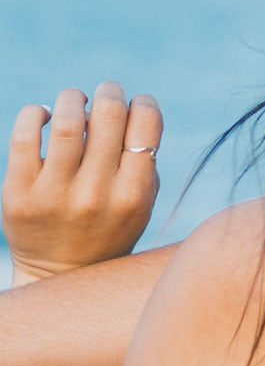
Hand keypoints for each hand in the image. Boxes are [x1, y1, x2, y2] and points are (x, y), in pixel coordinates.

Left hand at [2, 82, 162, 285]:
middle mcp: (97, 193)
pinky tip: (43, 116)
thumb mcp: (142, 200)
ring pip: (65, 121)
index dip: (142, 102)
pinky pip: (23, 137)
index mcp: (134, 192)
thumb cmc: (110, 224)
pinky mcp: (18, 196)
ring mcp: (55, 195)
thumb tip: (125, 106)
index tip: (135, 106)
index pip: (146, 122)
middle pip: (108, 113)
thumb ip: (143, 158)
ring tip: (74, 101)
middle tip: (106, 93)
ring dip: (73, 98)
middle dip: (109, 91)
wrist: (63, 274)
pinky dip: (34, 113)